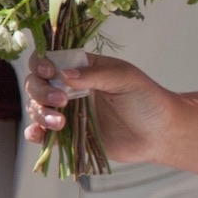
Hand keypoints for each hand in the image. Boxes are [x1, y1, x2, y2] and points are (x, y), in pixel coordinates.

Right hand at [25, 49, 176, 166]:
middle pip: (37, 84)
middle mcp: (70, 89)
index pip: (48, 60)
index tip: (49, 73)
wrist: (161, 134)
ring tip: (60, 122)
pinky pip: (48, 134)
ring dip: (40, 113)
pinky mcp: (73, 136)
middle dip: (41, 92)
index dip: (41, 65)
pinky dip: (37, 134)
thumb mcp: (125, 79)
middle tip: (62, 101)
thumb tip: (64, 74)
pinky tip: (36, 135)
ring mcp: (70, 113)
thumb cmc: (148, 100)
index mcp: (80, 68)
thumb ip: (95, 76)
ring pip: (38, 108)